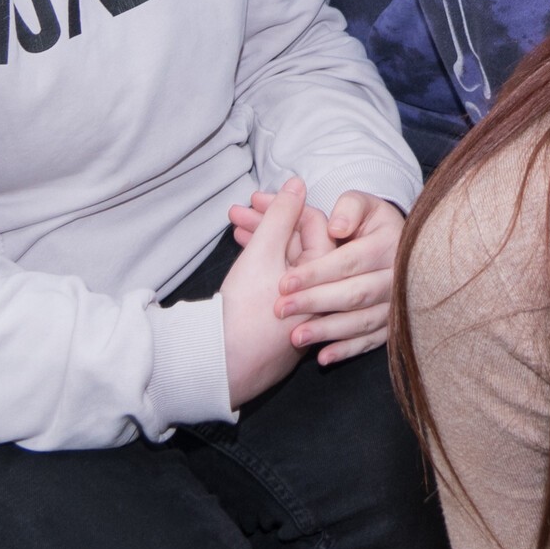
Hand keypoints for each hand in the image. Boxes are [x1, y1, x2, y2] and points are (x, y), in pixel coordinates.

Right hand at [220, 177, 311, 406]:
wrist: (224, 365)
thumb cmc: (246, 310)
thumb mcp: (262, 253)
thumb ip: (281, 215)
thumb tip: (298, 184)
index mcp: (325, 273)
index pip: (312, 224)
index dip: (282, 206)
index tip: (254, 200)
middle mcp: (322, 292)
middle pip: (298, 243)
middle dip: (267, 223)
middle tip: (236, 212)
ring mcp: (306, 309)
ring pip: (286, 262)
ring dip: (261, 241)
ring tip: (233, 230)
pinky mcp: (289, 322)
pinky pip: (282, 283)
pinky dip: (263, 265)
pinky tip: (242, 252)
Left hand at [278, 191, 404, 362]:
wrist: (397, 245)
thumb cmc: (368, 222)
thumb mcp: (361, 204)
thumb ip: (349, 208)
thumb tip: (336, 227)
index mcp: (388, 244)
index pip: (348, 262)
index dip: (316, 273)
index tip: (284, 283)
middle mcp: (397, 276)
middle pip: (354, 294)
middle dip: (315, 303)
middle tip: (280, 310)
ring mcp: (397, 303)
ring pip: (362, 322)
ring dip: (328, 331)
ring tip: (295, 337)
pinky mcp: (393, 323)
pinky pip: (372, 341)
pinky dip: (347, 350)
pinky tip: (322, 357)